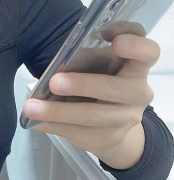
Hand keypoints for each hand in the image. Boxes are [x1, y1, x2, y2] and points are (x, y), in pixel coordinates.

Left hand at [22, 34, 159, 158]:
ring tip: (31, 108)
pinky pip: (80, 134)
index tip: (115, 41)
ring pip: (94, 116)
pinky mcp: (111, 138)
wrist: (112, 120)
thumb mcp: (97, 62)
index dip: (136, 46)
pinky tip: (37, 122)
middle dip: (83, 85)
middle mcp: (139, 92)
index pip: (149, 52)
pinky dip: (55, 126)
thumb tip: (60, 67)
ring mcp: (127, 118)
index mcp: (138, 66)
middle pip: (116, 89)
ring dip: (59, 112)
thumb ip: (85, 57)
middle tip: (54, 82)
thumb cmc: (101, 78)